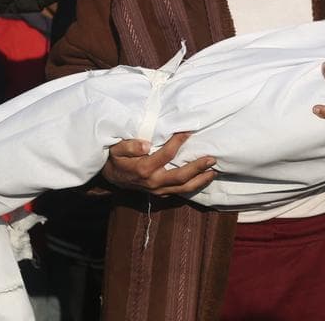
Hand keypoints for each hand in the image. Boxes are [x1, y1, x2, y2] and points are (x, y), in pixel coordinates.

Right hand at [101, 132, 215, 196]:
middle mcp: (153, 182)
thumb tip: (146, 145)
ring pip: (183, 188)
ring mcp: (158, 190)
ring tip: (214, 172)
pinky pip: (179, 192)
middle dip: (198, 167)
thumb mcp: (117, 148)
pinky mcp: (160, 194)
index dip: (178, 142)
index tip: (188, 131)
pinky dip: (193, 187)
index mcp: (144, 169)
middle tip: (212, 158)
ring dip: (200, 180)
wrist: (110, 178)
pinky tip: (202, 179)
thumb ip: (130, 146)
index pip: (167, 154)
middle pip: (181, 176)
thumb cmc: (115, 158)